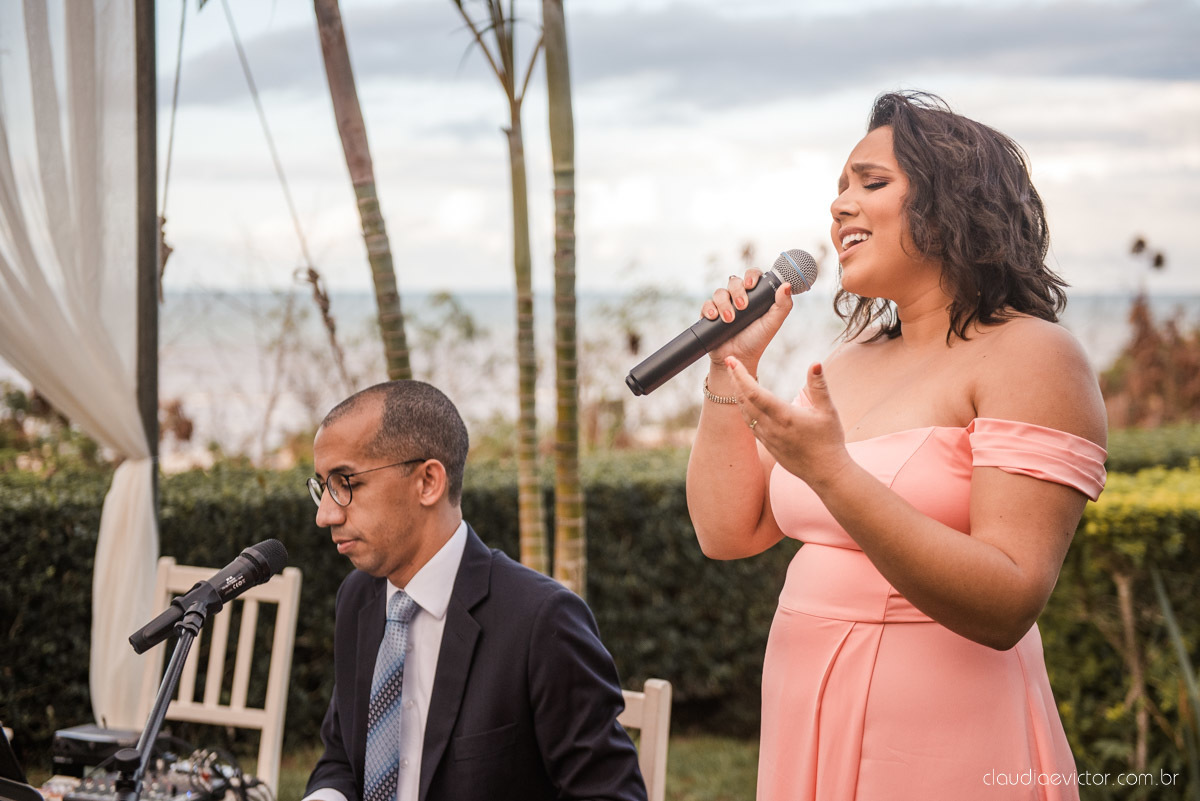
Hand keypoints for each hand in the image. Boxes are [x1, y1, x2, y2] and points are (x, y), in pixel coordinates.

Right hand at [700, 271, 793, 367]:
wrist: (738, 358)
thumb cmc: (757, 340)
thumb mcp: (773, 323)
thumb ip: (783, 305)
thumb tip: (787, 285)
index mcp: (754, 295)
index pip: (752, 275)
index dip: (751, 275)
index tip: (751, 285)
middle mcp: (738, 297)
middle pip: (734, 281)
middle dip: (737, 292)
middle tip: (742, 307)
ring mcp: (723, 305)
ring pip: (719, 292)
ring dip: (724, 303)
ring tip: (729, 319)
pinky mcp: (710, 314)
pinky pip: (706, 304)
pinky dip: (709, 309)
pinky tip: (714, 317)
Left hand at [725, 357, 853, 489]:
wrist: (826, 473)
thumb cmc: (829, 441)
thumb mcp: (828, 411)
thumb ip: (819, 387)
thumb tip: (815, 363)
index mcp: (784, 416)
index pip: (755, 393)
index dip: (741, 376)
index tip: (733, 361)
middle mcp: (771, 427)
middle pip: (745, 400)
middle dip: (736, 380)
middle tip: (730, 363)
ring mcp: (767, 438)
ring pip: (745, 413)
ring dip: (738, 394)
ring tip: (735, 379)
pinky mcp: (768, 445)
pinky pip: (750, 424)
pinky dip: (744, 409)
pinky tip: (744, 402)